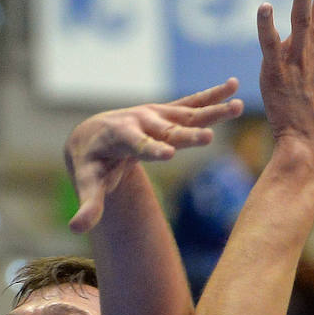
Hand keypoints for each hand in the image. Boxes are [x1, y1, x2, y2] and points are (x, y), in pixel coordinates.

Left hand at [64, 80, 243, 232]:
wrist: (93, 135)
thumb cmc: (92, 164)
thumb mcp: (87, 184)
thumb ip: (87, 205)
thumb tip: (76, 229)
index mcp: (119, 138)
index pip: (137, 145)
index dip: (150, 148)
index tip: (167, 154)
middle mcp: (140, 121)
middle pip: (166, 130)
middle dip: (186, 134)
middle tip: (208, 137)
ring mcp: (155, 115)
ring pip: (186, 114)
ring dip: (211, 111)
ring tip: (237, 106)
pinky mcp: (167, 113)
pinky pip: (192, 104)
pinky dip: (212, 96)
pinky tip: (233, 85)